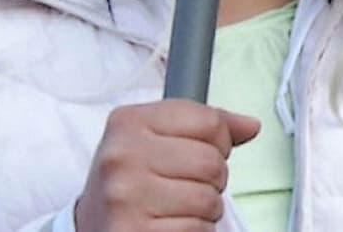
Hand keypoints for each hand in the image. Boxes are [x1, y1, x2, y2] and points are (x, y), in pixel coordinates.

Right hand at [75, 100, 260, 230]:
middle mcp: (122, 156)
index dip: (219, 140)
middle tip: (187, 185)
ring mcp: (125, 197)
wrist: (92, 226)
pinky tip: (170, 225)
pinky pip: (197, 230)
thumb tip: (250, 125)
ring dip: (205, 209)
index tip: (201, 151)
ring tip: (178, 207)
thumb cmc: (132, 180)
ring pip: (208, 199)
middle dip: (213, 179)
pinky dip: (195, 231)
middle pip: (212, 162)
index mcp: (129, 122)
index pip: (209, 121)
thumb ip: (204, 126)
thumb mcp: (156, 139)